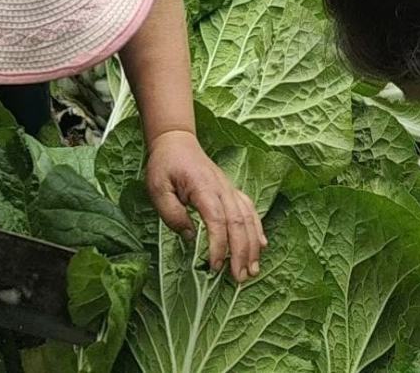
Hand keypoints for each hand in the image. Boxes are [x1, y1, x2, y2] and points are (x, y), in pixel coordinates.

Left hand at [146, 130, 266, 282]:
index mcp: (203, 187)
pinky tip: (262, 245)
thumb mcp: (157, 188)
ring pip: (248, 218)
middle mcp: (222, 188)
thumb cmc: (165, 164)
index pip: (216, 220)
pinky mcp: (231, 190)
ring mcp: (229, 188)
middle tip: (239, 279)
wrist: (177, 140)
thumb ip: (171, 213)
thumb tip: (189, 237)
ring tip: (253, 270)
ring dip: (252, 245)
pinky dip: (258, 228)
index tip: (215, 267)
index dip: (219, 245)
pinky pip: (250, 210)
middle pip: (238, 223)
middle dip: (241, 253)